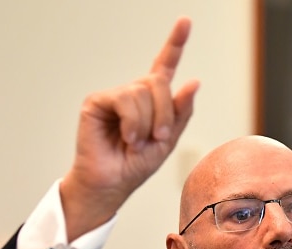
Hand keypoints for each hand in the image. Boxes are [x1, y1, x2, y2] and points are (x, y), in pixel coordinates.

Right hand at [60, 17, 198, 241]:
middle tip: (158, 136)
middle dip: (165, 112)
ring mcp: (115, 96)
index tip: (185, 21)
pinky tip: (126, 137)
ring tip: (136, 141)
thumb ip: (180, 112)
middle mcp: (134, 93)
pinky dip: (132, 122)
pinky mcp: (98, 101)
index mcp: (152, 101)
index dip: (175, 43)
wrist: (112, 183)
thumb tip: (193, 82)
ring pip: (143, 91)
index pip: (164, 67)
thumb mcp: (168, 140)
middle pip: (160, 83)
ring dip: (148, 121)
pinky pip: (125, 99)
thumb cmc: (136, 165)